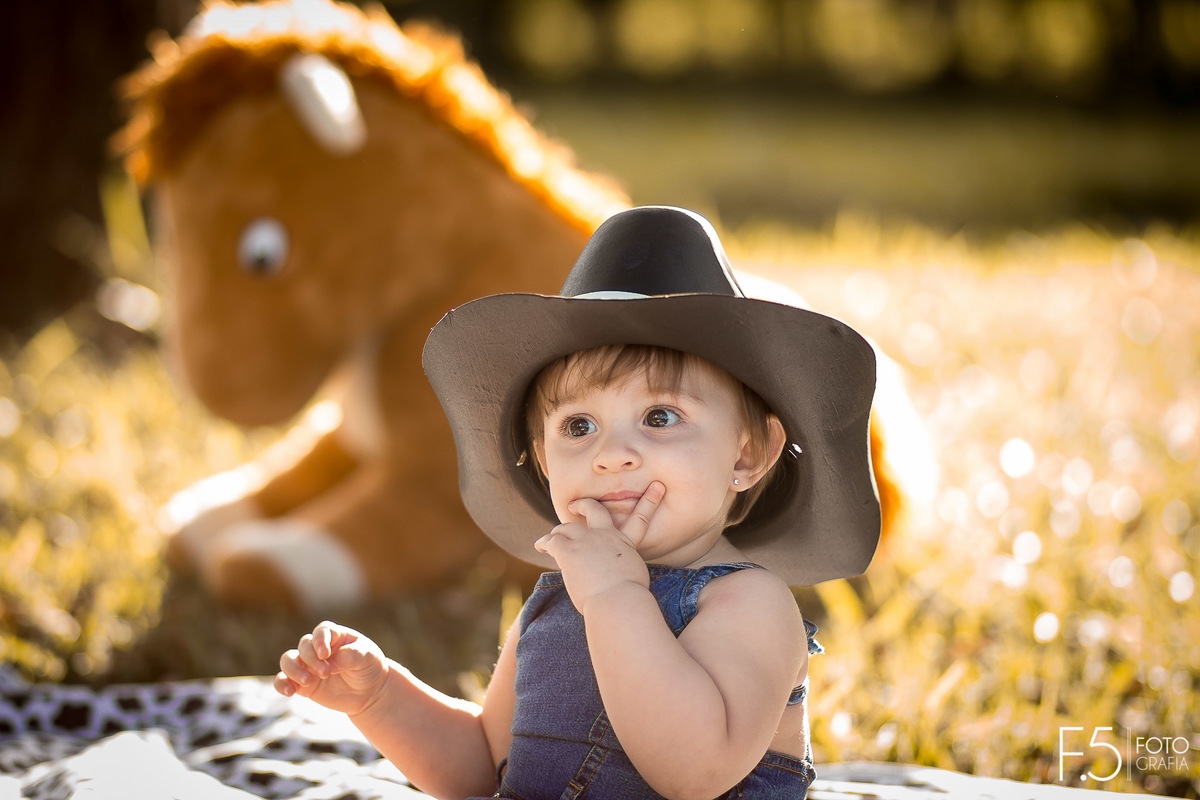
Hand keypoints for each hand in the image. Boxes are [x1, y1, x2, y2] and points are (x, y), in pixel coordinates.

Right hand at [275, 621, 388, 716]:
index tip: (325, 654)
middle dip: (312, 659)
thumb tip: (330, 663)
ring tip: (308, 681)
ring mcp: (308, 665)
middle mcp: (318, 648)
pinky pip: (283, 680)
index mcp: (335, 636)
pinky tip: (290, 692)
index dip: (320, 640)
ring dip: (293, 669)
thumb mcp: (367, 657)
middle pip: (304, 646)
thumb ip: (350, 656)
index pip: (322, 631)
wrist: (369, 691)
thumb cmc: (369, 667)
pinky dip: (281, 684)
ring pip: (288, 660)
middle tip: (327, 673)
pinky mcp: (302, 684)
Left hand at [534, 481, 664, 612]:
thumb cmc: (629, 598)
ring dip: (558, 532)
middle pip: (594, 510)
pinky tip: (541, 545)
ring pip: (567, 527)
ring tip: (550, 538)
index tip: (657, 486)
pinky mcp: (568, 551)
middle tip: (575, 505)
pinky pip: (552, 541)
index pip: (640, 518)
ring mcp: (585, 541)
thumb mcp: (635, 578)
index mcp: (625, 543)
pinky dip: (545, 541)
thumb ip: (625, 568)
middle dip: (583, 505)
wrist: (619, 602)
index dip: (650, 501)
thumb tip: (618, 575)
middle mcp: (606, 536)